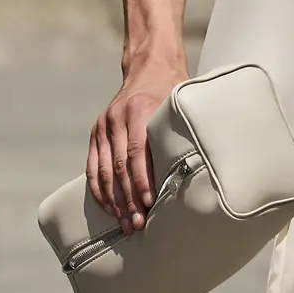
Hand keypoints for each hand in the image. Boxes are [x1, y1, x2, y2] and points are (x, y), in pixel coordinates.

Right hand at [88, 62, 187, 228]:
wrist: (148, 68)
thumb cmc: (173, 92)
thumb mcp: (181, 104)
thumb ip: (184, 132)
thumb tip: (201, 168)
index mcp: (140, 110)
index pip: (137, 152)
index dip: (141, 180)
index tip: (148, 204)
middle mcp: (117, 118)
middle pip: (118, 166)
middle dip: (128, 198)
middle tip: (138, 224)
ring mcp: (104, 126)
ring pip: (103, 170)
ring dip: (114, 200)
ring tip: (125, 223)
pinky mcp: (96, 133)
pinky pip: (92, 166)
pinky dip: (99, 190)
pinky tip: (109, 208)